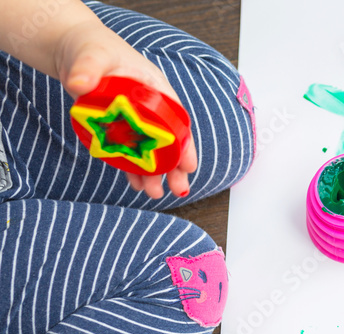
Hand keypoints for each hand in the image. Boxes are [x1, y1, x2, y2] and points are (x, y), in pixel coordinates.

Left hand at [55, 22, 195, 197]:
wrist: (72, 49)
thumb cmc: (89, 47)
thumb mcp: (92, 54)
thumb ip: (87, 68)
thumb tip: (79, 84)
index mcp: (155, 88)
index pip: (176, 120)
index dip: (185, 144)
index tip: (189, 165)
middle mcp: (149, 107)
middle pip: (168, 141)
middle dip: (174, 167)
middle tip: (179, 190)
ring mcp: (134, 119)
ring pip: (150, 150)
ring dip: (154, 173)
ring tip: (155, 194)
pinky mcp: (118, 127)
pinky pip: (129, 151)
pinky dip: (133, 168)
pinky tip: (136, 185)